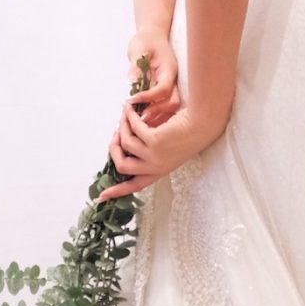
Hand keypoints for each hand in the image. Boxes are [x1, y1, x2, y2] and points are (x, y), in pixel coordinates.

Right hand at [98, 102, 225, 200]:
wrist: (203, 122)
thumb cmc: (188, 132)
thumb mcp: (167, 149)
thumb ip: (147, 152)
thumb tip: (123, 144)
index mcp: (158, 171)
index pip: (134, 186)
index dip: (117, 190)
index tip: (102, 196)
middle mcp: (155, 167)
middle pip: (121, 166)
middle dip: (113, 149)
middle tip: (115, 133)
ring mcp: (155, 155)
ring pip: (125, 143)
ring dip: (121, 127)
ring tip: (125, 115)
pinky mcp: (154, 141)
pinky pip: (133, 129)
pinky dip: (129, 117)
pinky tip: (130, 109)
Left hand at [127, 29, 179, 126]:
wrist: (152, 35)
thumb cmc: (146, 39)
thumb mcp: (138, 48)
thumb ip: (135, 66)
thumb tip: (132, 82)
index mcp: (169, 69)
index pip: (164, 88)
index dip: (148, 97)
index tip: (132, 100)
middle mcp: (172, 80)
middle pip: (172, 102)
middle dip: (156, 111)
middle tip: (138, 116)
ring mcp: (169, 86)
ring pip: (170, 107)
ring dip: (155, 115)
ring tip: (138, 120)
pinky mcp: (163, 90)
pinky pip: (162, 106)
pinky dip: (153, 114)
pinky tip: (140, 117)